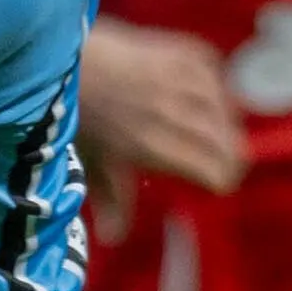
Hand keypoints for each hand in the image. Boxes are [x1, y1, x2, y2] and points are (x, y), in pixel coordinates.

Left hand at [76, 19, 245, 221]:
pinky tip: (208, 90)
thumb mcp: (91, 162)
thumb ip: (111, 199)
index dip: (221, 180)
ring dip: (226, 119)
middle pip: (227, 142)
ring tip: (220, 129)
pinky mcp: (177, 51)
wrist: (61, 57)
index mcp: (155, 147)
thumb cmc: (75, 115)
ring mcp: (178, 80)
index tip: (217, 184)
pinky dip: (214, 82)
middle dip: (230, 156)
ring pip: (224, 105)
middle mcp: (174, 115)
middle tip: (225, 161)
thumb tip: (113, 240)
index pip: (213, 170)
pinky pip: (212, 68)